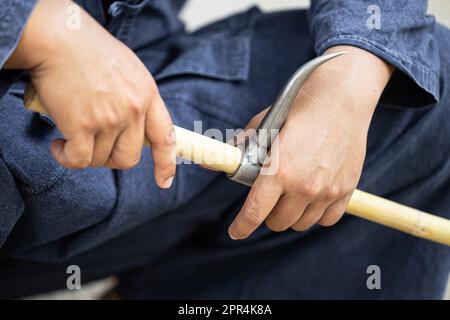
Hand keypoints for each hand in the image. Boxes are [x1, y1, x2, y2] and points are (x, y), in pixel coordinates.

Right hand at [5, 0, 175, 187]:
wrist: (59, 37)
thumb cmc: (90, 49)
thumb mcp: (130, 70)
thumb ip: (137, 98)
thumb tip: (135, 124)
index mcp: (148, 95)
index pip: (165, 137)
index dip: (166, 164)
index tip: (164, 182)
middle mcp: (133, 110)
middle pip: (128, 158)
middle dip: (110, 160)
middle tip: (94, 147)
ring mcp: (109, 119)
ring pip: (100, 160)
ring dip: (84, 155)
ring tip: (70, 137)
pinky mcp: (82, 125)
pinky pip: (79, 160)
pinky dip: (66, 158)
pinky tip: (58, 146)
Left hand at [228, 46, 393, 238]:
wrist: (342, 97)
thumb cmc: (300, 108)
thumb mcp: (266, 123)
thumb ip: (245, 145)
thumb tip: (222, 159)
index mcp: (279, 171)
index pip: (255, 213)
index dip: (241, 227)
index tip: (236, 232)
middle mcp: (304, 186)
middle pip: (278, 222)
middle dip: (268, 213)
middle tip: (269, 198)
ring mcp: (328, 191)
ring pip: (301, 223)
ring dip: (292, 214)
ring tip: (291, 196)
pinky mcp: (347, 189)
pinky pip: (327, 219)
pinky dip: (316, 214)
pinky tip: (312, 199)